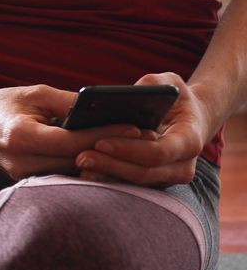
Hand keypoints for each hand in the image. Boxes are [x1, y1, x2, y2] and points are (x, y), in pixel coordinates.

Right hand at [0, 85, 142, 180]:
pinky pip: (62, 177)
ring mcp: (22, 177)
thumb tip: (106, 108)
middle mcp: (22, 162)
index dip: (107, 136)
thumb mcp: (34, 94)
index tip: (137, 128)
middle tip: (147, 141)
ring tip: (134, 150)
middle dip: (113, 152)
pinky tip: (108, 159)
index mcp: (22, 137)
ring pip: (73, 175)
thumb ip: (69, 103)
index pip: (74, 142)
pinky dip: (85, 168)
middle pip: (78, 163)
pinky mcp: (26, 182)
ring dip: (103, 164)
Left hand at [75, 73, 212, 186]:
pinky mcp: (150, 184)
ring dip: (104, 175)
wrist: (188, 119)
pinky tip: (84, 171)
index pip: (158, 153)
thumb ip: (152, 85)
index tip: (100, 142)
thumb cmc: (174, 98)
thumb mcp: (169, 83)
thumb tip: (126, 93)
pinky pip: (126, 186)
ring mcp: (166, 179)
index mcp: (189, 141)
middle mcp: (182, 167)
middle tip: (80, 157)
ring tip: (79, 164)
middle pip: (143, 173)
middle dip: (110, 165)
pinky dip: (105, 178)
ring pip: (133, 184)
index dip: (128, 150)